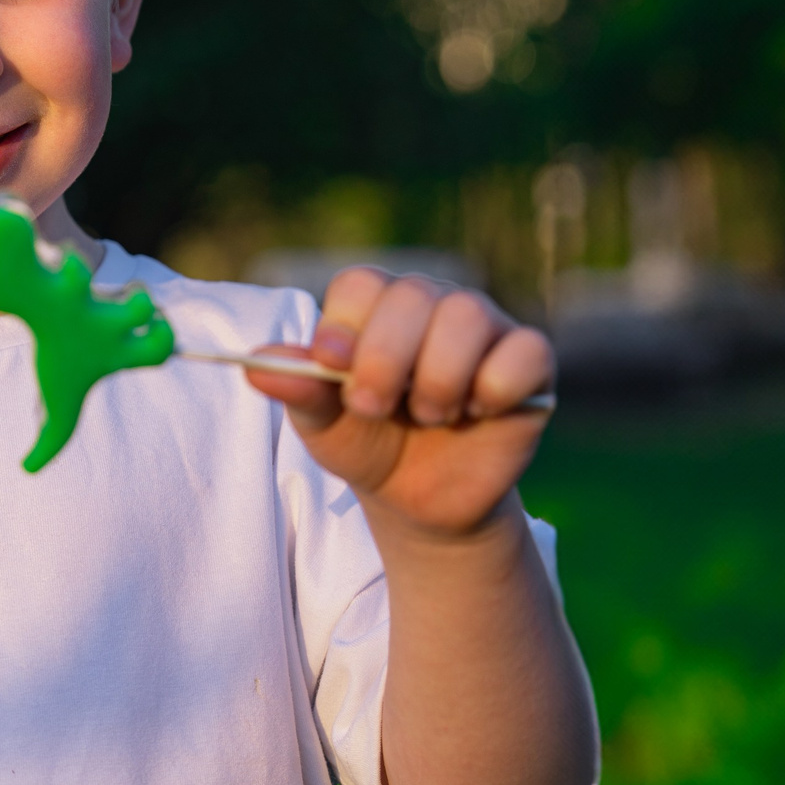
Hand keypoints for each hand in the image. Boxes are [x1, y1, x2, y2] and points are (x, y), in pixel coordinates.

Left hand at [246, 268, 553, 537]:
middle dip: (385, 361)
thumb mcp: (323, 425)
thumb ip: (298, 390)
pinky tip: (476, 414)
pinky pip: (524, 351)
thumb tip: (254, 365)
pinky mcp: (531, 360)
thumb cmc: (368, 445)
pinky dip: (492, 390)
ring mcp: (486, 326)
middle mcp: (433, 303)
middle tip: (375, 408)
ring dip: (437, 381)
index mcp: (377, 307)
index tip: (332, 365)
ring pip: (467, 316)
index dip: (345, 325)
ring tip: (427, 416)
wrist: (420, 500)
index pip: (361, 284)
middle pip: (413, 295)